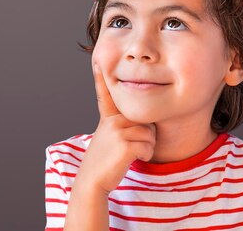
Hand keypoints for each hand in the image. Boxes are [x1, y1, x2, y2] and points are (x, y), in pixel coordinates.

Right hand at [74, 64, 156, 194]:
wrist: (92, 180)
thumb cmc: (105, 161)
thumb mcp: (108, 136)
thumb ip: (121, 124)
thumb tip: (141, 122)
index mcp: (108, 117)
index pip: (105, 94)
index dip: (102, 77)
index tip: (98, 61)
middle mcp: (112, 120)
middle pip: (145, 120)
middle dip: (144, 135)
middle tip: (126, 147)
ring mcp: (118, 131)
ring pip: (149, 134)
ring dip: (145, 147)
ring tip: (127, 153)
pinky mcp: (125, 144)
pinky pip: (149, 146)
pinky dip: (145, 156)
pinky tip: (130, 159)